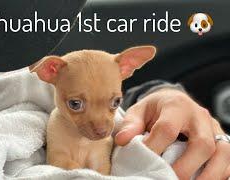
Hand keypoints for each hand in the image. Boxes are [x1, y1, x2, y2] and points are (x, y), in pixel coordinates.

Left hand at [115, 88, 229, 179]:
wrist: (175, 102)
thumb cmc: (156, 109)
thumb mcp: (139, 111)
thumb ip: (131, 124)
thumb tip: (122, 140)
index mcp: (176, 106)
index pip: (167, 128)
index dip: (154, 147)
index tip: (142, 161)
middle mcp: (200, 116)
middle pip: (202, 143)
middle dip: (185, 167)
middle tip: (167, 179)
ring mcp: (215, 129)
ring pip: (223, 153)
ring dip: (208, 175)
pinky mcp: (223, 141)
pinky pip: (229, 160)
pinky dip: (220, 174)